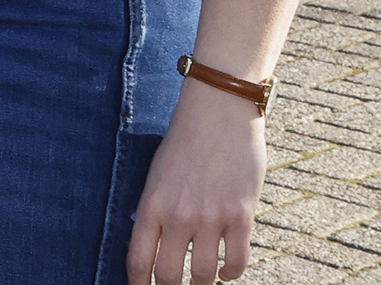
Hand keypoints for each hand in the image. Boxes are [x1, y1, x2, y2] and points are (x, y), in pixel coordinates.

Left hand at [128, 83, 264, 283]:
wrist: (217, 113)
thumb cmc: (184, 143)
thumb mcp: (156, 176)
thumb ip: (155, 211)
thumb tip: (153, 246)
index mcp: (151, 205)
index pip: (138, 261)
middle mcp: (178, 216)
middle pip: (170, 276)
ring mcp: (211, 217)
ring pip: (203, 274)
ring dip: (202, 282)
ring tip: (202, 279)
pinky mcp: (241, 216)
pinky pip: (237, 261)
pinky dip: (231, 273)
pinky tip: (225, 271)